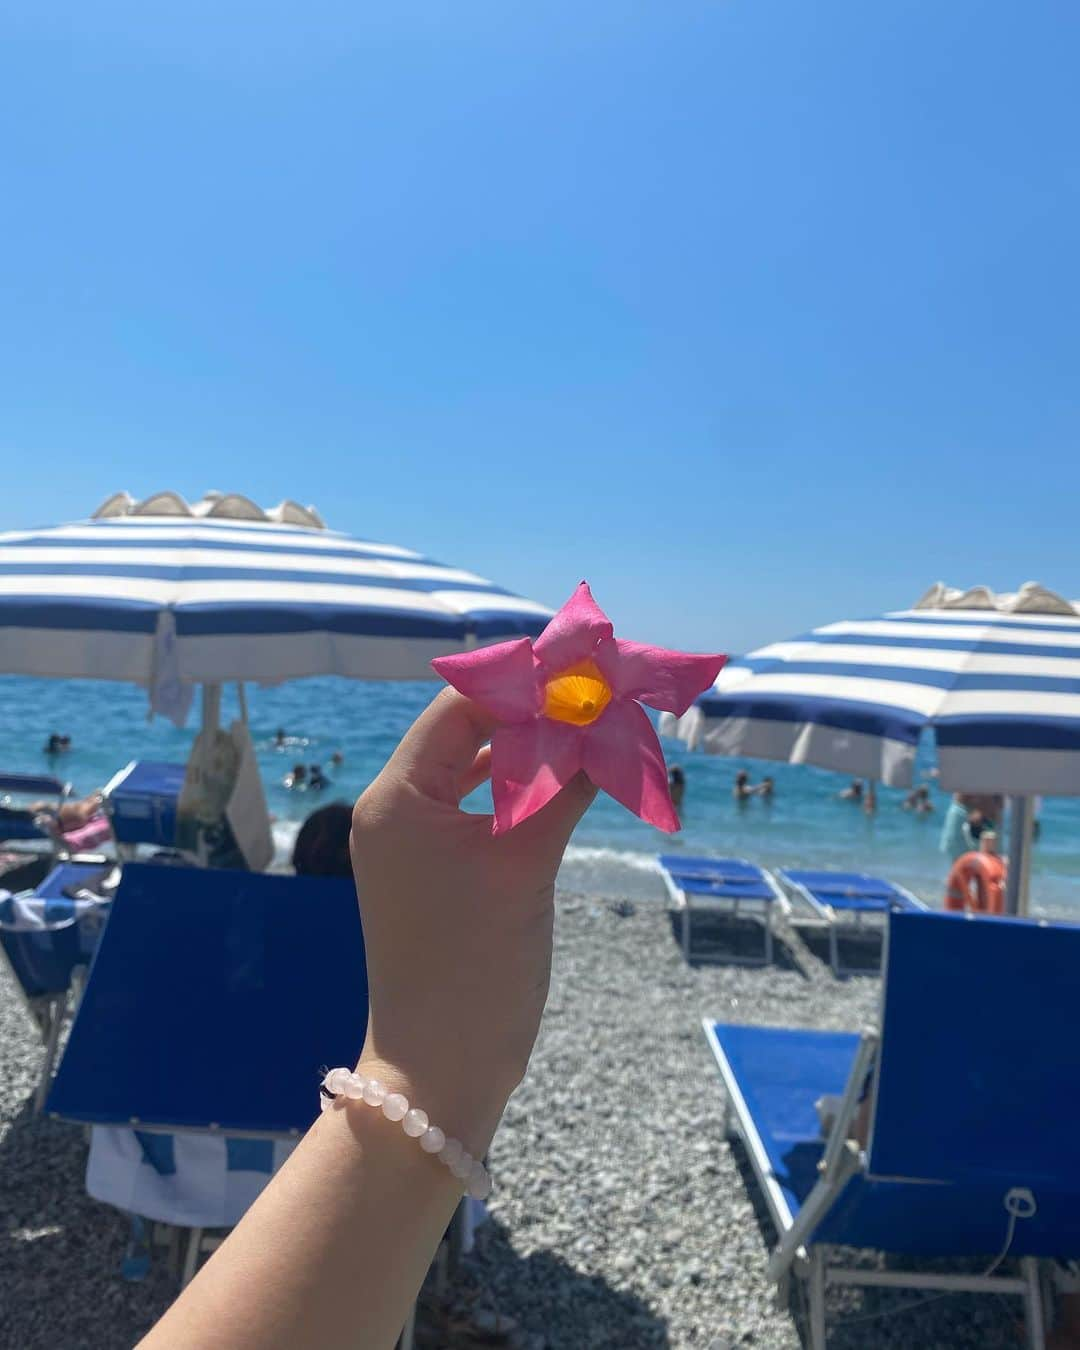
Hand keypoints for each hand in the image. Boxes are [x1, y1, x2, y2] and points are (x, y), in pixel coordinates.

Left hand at [350, 688, 595, 1155]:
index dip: (521, 681)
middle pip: (468, 732)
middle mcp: (399, 809)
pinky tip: (570, 778)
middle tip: (598, 692)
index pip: (458, 707)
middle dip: (533, 712)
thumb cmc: (474, 964)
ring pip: (480, 770)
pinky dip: (527, 791)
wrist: (443, 1069)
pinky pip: (485, 809)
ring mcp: (418, 843)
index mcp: (398, 796)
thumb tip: (612, 725)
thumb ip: (566, 785)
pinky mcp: (442, 873)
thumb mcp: (524, 864)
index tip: (582, 665)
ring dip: (534, 749)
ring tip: (593, 726)